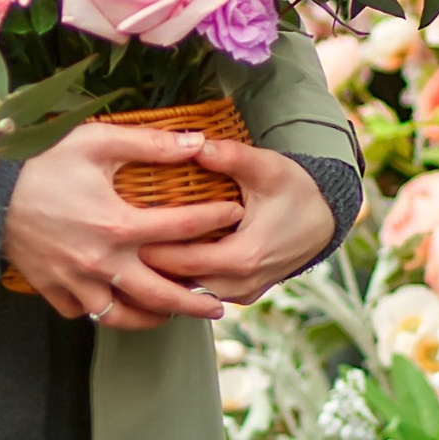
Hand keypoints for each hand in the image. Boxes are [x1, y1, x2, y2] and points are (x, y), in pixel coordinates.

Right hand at [0, 119, 243, 329]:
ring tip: (172, 316)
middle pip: (162, 294)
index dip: (215, 219)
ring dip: (153, 319)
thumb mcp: (96, 142)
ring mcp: (76, 281)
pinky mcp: (53, 289)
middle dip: (196, 301)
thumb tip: (196, 142)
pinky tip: (117, 305)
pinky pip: (84, 312)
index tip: (234, 213)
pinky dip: (104, 312)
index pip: (183, 227)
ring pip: (123, 315)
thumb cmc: (39, 162)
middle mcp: (102, 262)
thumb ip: (150, 145)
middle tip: (220, 305)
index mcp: (118, 225)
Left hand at [135, 132, 336, 306]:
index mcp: (245, 256)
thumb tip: (195, 145)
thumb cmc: (296, 190)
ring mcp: (244, 293)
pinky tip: (157, 265)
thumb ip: (231, 157)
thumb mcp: (267, 167)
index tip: (120, 235)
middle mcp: (242, 283)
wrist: (326, 218)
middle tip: (112, 249)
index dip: (150, 251)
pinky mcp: (244, 294)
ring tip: (126, 259)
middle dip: (147, 268)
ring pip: (191, 293)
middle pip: (181, 283)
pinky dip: (183, 280)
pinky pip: (205, 292)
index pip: (183, 263)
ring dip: (163, 278)